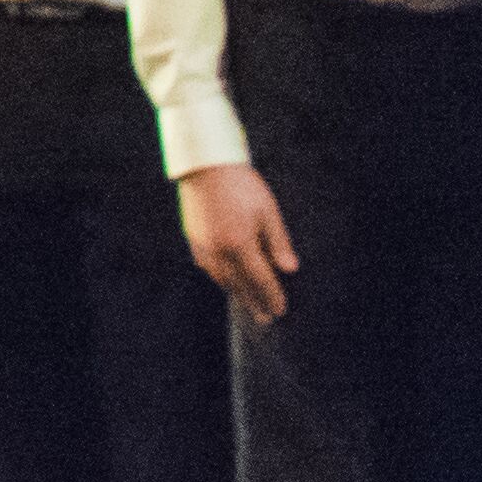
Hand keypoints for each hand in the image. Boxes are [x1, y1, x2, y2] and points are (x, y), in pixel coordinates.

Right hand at [182, 161, 296, 324]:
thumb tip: (289, 269)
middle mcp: (219, 250)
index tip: (281, 310)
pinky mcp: (192, 236)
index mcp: (240, 244)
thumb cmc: (241, 184)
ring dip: (236, 292)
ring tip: (247, 301)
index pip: (260, 280)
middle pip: (239, 285)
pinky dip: (219, 277)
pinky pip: (207, 266)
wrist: (205, 163)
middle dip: (254, 302)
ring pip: (221, 278)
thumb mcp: (268, 211)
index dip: (272, 296)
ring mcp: (203, 244)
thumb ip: (278, 243)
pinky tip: (225, 278)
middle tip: (265, 317)